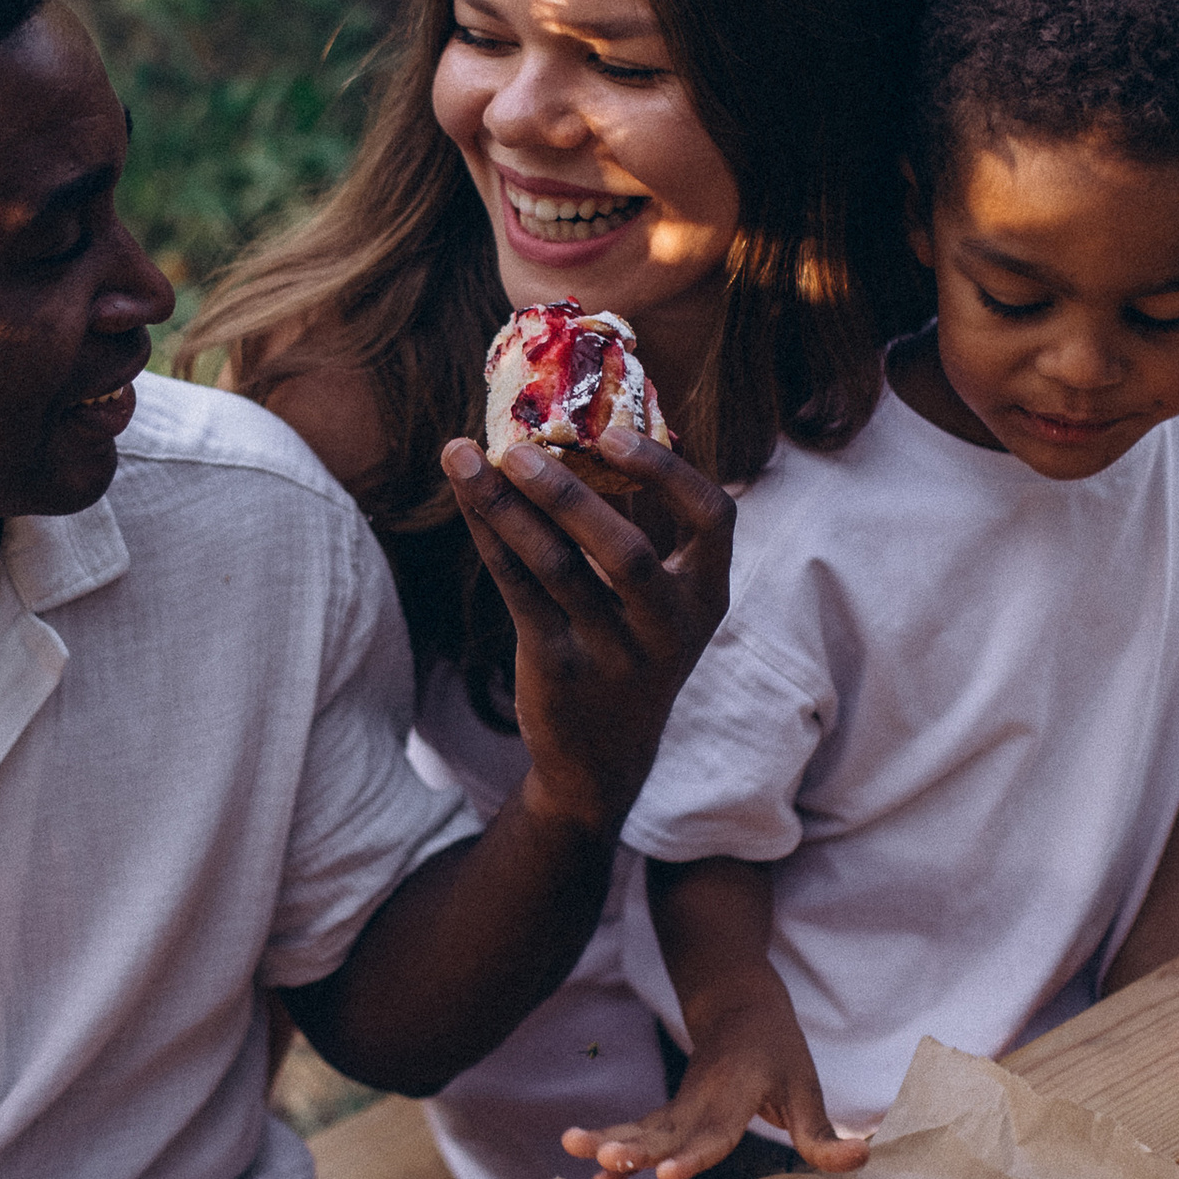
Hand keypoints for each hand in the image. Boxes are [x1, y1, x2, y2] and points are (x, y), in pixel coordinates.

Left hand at [441, 427, 733, 837]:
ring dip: (508, 508)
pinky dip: (490, 538)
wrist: (602, 756)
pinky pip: (518, 592)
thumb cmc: (631, 646)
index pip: (714, 518)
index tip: (614, 434)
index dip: (668, 471)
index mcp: (706, 594)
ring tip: (464, 457)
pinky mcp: (559, 668)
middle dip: (568, 495)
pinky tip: (467, 498)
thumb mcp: (662, 600)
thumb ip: (644, 525)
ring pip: (557, 570)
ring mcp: (614, 654)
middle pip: (626, 552)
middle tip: (518, 447)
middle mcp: (669, 627)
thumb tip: (590, 422)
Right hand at [568, 1021, 866, 1178]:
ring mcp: (679, 1105)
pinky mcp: (668, 1113)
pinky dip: (613, 1152)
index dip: (691, 1154)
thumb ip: (822, 1134)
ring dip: (608, 1142)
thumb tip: (861, 1160)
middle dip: (633, 1151)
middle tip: (604, 1165)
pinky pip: (638, 1134)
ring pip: (641, 1128)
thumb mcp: (806, 1087)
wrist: (738, 1004)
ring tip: (575, 1151)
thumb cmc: (778, 1051)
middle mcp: (701, 1099)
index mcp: (737, 1092)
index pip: (713, 1131)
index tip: (668, 1175)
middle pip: (664, 1130)